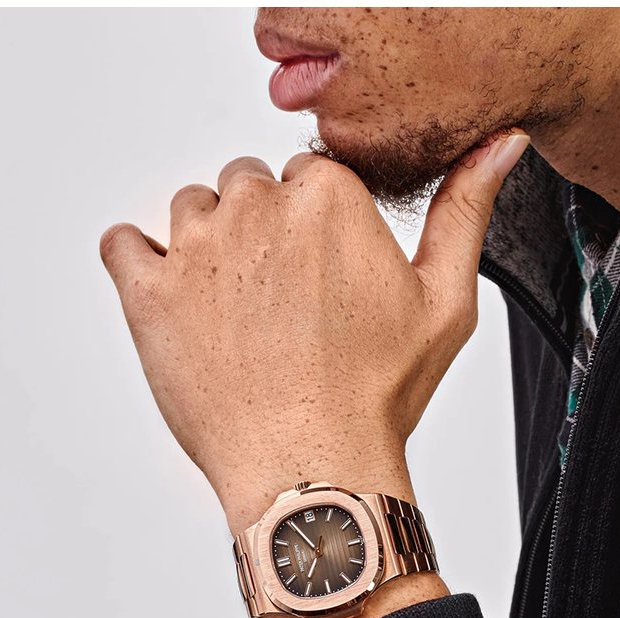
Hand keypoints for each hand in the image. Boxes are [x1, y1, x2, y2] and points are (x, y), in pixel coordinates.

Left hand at [100, 133, 528, 535]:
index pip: (307, 175)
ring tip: (239, 313)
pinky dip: (141, 262)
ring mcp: (197, 248)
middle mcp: (257, 207)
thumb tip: (496, 147)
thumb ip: (466, 210)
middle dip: (265, 231)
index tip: (323, 272)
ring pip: (193, 210)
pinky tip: (178, 300)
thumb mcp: (445, 301)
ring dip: (211, 247)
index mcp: (327, 197)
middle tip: (284, 300)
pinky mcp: (147, 292)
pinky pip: (124, 244)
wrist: (311, 468)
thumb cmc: (375, 396)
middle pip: (248, 186)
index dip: (317, 226)